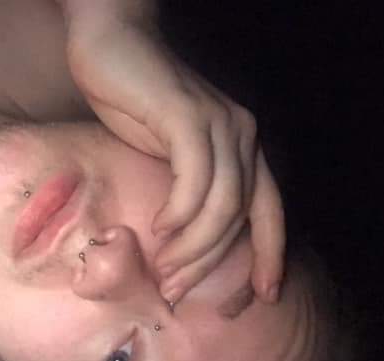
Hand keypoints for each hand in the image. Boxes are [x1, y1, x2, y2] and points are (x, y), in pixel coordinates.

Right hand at [64, 16, 284, 302]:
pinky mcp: (188, 116)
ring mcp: (218, 124)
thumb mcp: (166, 154)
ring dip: (193, 247)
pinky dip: (180, 212)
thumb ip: (183, 188)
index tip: (264, 295)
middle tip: (176, 290)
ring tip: (165, 268)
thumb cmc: (133, 101)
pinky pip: (195, 179)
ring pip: (222, 205)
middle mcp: (241, 136)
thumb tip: (176, 243)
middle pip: (240, 218)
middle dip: (210, 263)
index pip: (270, 211)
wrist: (111, 44)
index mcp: (242, 147)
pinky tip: (159, 226)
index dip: (272, 255)